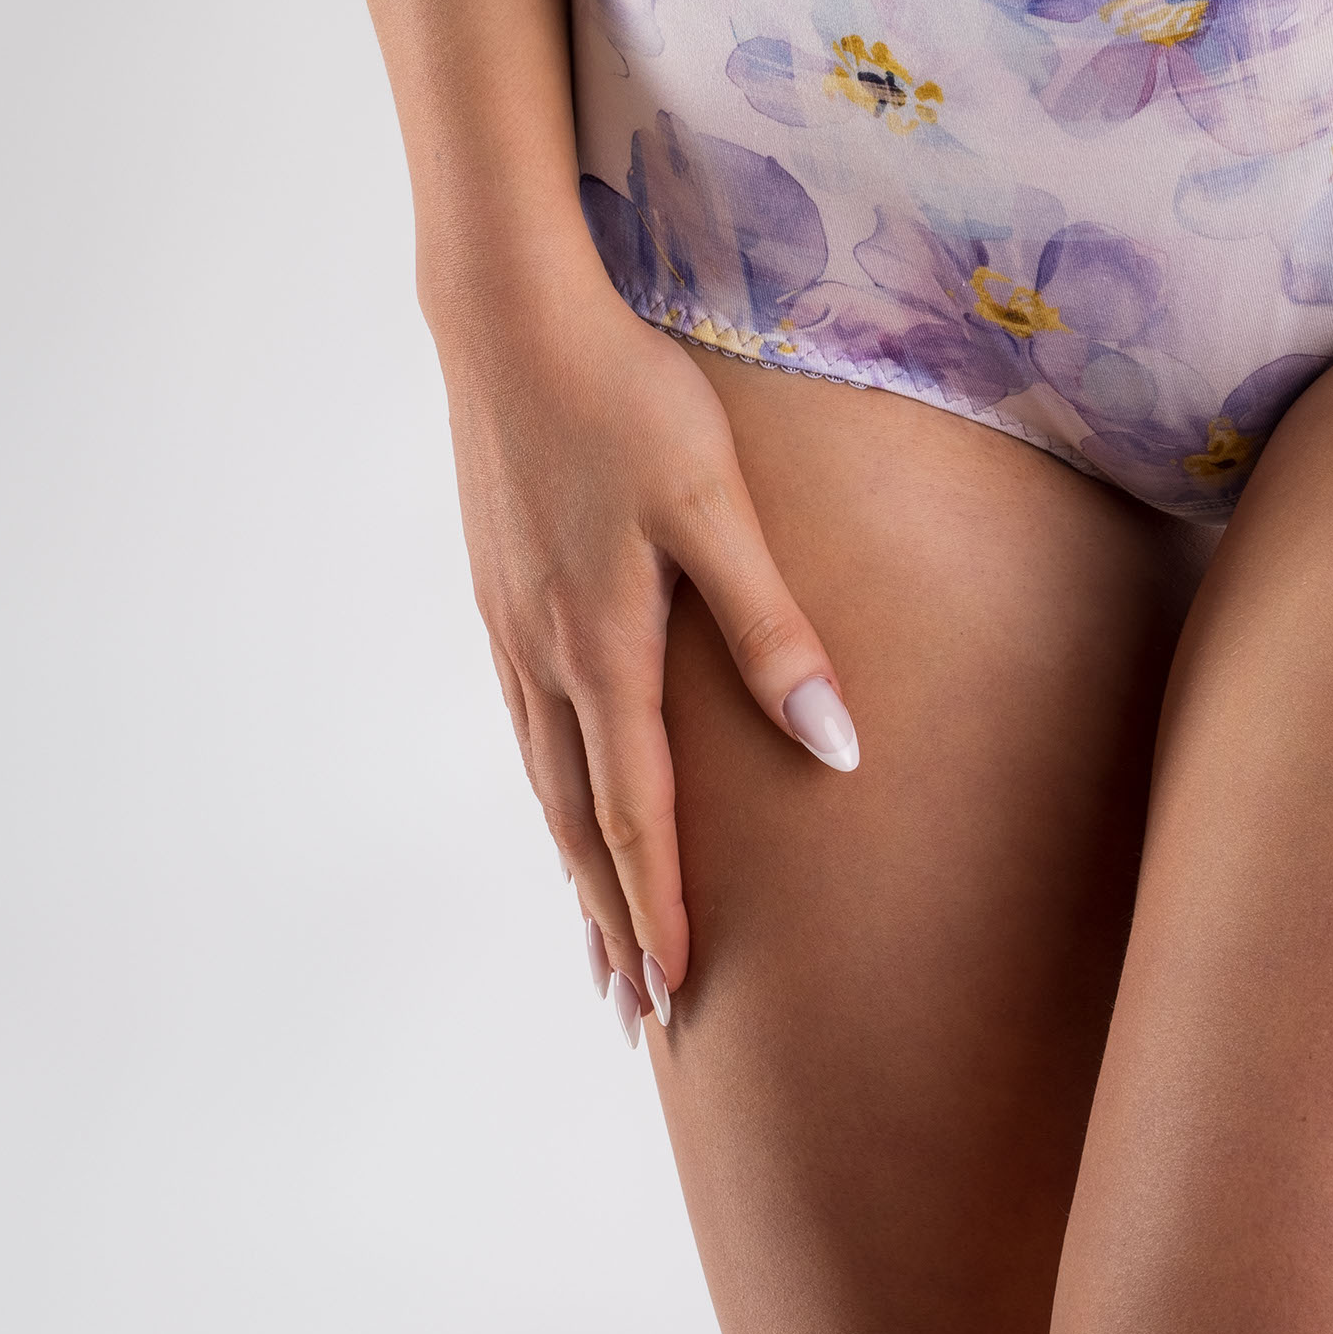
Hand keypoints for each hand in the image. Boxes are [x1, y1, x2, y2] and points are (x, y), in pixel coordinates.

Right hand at [430, 239, 858, 1041]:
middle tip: (637, 1013)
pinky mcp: (498, 590)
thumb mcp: (715, 508)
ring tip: (596, 939)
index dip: (664, 910)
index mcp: (603, 652)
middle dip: (613, 922)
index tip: (682, 999)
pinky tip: (557, 795)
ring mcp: (510, 627)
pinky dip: (546, 792)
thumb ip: (772, 629)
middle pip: (580, 823)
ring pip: (544, 781)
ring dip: (575, 869)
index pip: (639, 817)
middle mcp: (545, 659)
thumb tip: (835, 745)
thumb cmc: (628, 401)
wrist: (509, 320)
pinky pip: (524, 726)